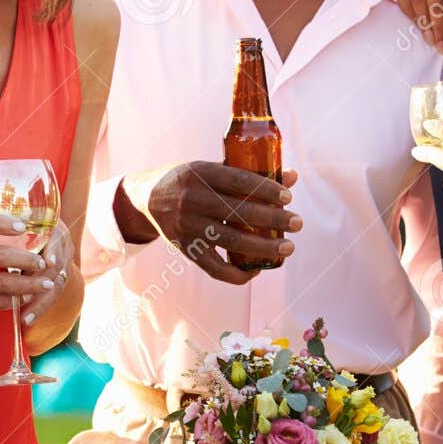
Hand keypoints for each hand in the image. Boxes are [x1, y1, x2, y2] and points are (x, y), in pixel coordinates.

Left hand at [18, 220, 73, 325]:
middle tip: (26, 295)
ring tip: (25, 316)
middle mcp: (62, 242)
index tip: (48, 261)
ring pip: (57, 284)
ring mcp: (63, 261)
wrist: (27, 230)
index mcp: (52, 225)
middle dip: (44, 281)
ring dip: (41, 301)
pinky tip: (26, 319)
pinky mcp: (59, 276)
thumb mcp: (8, 219)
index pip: (58, 236)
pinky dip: (39, 308)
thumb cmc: (8, 223)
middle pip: (59, 265)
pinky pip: (52, 295)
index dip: (55, 247)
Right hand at [124, 163, 299, 283]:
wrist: (145, 198)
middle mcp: (191, 199)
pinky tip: (258, 270)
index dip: (266, 189)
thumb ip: (248, 173)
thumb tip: (292, 177)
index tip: (288, 197)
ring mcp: (186, 226)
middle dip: (273, 219)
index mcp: (199, 172)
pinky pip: (214, 268)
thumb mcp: (211, 168)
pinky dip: (238, 274)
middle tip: (297, 223)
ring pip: (231, 241)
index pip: (238, 180)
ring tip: (287, 248)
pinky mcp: (184, 248)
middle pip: (239, 212)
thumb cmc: (189, 180)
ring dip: (264, 247)